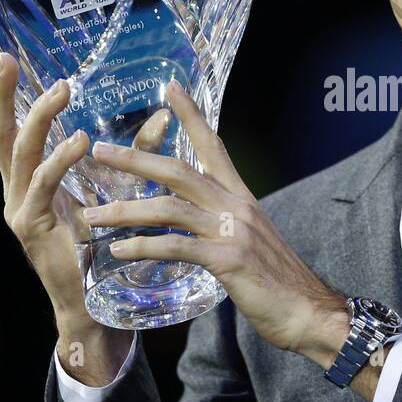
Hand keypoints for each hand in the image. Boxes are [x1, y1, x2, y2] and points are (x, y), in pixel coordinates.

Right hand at [0, 53, 131, 383]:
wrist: (91, 302)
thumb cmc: (101, 245)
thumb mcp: (118, 190)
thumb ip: (135, 154)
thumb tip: (164, 118)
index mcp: (27, 179)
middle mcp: (14, 189)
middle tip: (3, 58)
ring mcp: (18, 207)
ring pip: (20, 152)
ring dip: (40, 118)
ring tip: (61, 89)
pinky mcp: (30, 226)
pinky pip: (42, 185)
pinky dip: (59, 161)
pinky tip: (78, 141)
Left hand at [84, 79, 350, 359]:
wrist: (309, 311)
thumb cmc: (279, 281)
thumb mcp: (253, 240)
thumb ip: (227, 224)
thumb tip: (201, 221)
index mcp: (242, 198)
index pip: (214, 146)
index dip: (192, 116)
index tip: (171, 89)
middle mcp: (237, 206)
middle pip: (178, 171)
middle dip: (135, 159)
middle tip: (98, 152)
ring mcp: (233, 232)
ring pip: (169, 209)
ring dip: (125, 210)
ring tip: (92, 214)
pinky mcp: (228, 261)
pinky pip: (177, 247)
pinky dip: (144, 247)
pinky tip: (119, 252)